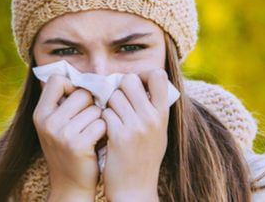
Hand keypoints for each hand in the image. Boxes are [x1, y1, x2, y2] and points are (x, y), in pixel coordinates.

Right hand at [33, 74, 106, 200]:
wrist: (70, 186)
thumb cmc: (69, 151)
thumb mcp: (56, 126)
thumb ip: (63, 102)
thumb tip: (84, 73)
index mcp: (39, 113)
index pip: (58, 79)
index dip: (73, 86)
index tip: (78, 100)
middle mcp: (47, 122)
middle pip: (82, 92)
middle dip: (92, 105)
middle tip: (89, 123)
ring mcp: (61, 133)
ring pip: (95, 108)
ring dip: (100, 120)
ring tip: (92, 136)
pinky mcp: (78, 144)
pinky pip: (102, 123)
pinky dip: (105, 132)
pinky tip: (98, 144)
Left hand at [101, 70, 170, 201]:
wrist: (135, 190)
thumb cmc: (144, 160)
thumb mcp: (158, 133)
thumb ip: (153, 109)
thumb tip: (143, 83)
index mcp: (163, 114)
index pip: (158, 75)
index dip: (142, 75)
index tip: (135, 86)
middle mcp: (151, 117)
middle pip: (129, 80)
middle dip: (119, 88)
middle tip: (117, 102)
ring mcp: (135, 127)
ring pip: (113, 96)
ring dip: (108, 105)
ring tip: (111, 119)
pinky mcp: (118, 136)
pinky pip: (104, 113)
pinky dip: (101, 120)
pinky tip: (105, 131)